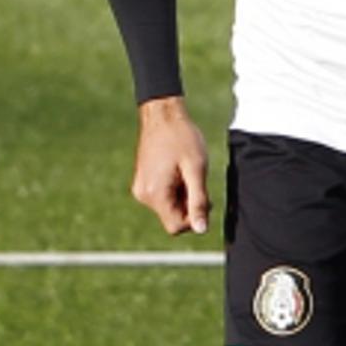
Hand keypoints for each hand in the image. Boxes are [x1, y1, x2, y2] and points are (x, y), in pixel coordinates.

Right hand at [130, 96, 211, 234]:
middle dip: (189, 205)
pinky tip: (179, 171)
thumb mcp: (196, 170)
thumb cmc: (183, 138)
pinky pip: (163, 197)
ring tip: (187, 172)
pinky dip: (176, 190)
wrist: (163, 114)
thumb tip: (202, 230)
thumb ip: (198, 201)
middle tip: (196, 180)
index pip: (176, 227)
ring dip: (183, 197)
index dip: (195, 218)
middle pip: (172, 218)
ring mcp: (141, 189)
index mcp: (155, 194)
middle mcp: (143, 196)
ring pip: (169, 208)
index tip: (204, 196)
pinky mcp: (143, 182)